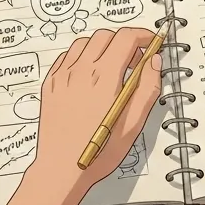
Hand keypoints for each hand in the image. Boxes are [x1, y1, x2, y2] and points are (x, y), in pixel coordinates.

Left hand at [28, 27, 162, 196]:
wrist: (62, 168)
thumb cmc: (98, 152)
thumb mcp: (135, 122)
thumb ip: (148, 87)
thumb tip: (154, 62)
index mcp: (105, 77)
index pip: (126, 37)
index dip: (143, 35)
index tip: (150, 42)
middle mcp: (81, 71)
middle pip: (106, 35)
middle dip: (124, 41)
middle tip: (134, 60)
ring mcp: (62, 76)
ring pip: (84, 42)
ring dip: (102, 46)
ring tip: (112, 66)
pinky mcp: (50, 84)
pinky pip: (66, 57)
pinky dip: (82, 56)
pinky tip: (89, 73)